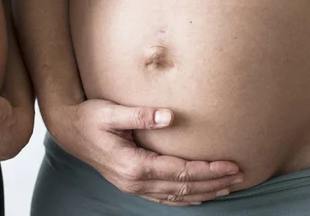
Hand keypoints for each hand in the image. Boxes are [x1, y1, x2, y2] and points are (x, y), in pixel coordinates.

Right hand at [45, 99, 242, 205]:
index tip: (231, 164)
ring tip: (228, 187)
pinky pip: (164, 197)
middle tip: (240, 176)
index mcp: (133, 165)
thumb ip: (140, 115)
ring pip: (176, 196)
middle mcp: (134, 181)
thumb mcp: (111, 112)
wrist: (68, 129)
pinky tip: (198, 195)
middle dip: (213, 182)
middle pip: (183, 187)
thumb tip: (169, 116)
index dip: (208, 170)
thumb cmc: (89, 117)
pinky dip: (184, 198)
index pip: (180, 171)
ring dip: (203, 192)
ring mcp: (132, 186)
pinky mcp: (130, 184)